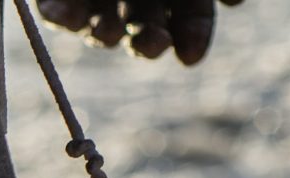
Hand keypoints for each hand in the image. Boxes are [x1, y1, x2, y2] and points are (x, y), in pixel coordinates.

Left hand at [37, 0, 243, 64]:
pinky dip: (59, 16)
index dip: (193, 36)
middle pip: (145, 29)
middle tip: (153, 46)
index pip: (189, 18)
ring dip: (106, 36)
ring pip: (100, 27)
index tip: (190, 58)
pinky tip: (65, 18)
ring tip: (108, 33)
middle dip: (148, 44)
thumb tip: (235, 3)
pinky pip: (55, 10)